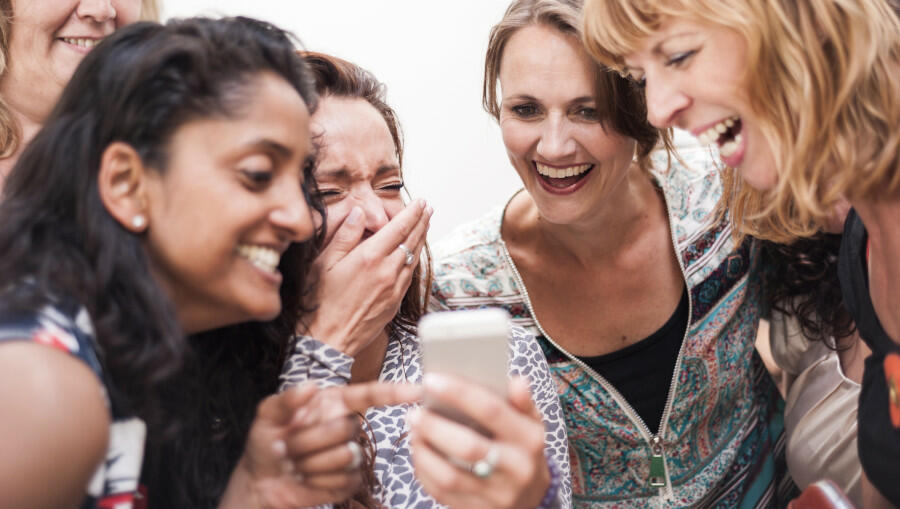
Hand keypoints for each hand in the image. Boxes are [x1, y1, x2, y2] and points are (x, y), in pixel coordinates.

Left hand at [221, 381, 422, 508]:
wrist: (261, 480)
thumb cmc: (266, 442)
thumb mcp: (266, 415)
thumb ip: (286, 399)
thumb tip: (311, 386)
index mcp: (333, 403)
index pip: (369, 395)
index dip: (394, 392)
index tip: (417, 390)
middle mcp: (346, 425)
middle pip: (347, 429)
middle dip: (309, 441)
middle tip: (288, 446)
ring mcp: (350, 454)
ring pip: (345, 456)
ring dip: (310, 463)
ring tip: (296, 462)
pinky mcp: (348, 480)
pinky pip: (342, 480)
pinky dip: (316, 482)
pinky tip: (305, 479)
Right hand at [301, 199, 431, 354]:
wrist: (328, 340)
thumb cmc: (319, 302)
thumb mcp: (323, 263)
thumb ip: (345, 235)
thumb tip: (360, 212)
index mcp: (369, 257)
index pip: (399, 228)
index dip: (412, 213)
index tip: (420, 202)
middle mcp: (387, 271)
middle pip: (412, 240)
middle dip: (422, 222)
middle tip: (428, 209)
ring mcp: (394, 288)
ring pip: (414, 257)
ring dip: (421, 239)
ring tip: (424, 226)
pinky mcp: (395, 302)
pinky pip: (410, 275)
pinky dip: (414, 260)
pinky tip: (413, 255)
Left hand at [408, 375, 550, 508]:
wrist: (533, 497)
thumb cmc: (524, 449)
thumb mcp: (531, 422)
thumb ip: (522, 401)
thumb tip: (518, 380)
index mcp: (529, 439)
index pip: (491, 411)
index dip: (459, 393)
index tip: (431, 380)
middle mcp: (516, 469)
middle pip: (468, 447)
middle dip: (434, 427)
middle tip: (414, 412)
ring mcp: (497, 494)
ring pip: (450, 476)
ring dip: (424, 452)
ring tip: (413, 431)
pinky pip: (442, 493)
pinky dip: (424, 472)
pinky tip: (419, 453)